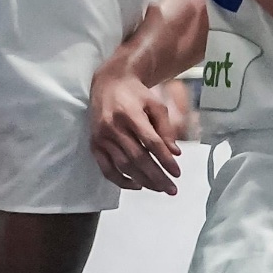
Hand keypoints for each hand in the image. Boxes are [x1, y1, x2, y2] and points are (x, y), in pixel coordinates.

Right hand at [89, 57, 182, 193]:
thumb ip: (165, 128)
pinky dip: (120, 181)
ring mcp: (102, 137)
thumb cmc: (135, 94)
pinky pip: (106, 169)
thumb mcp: (155, 104)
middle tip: (171, 189)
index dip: (165, 159)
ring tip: (158, 188)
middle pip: (138, 157)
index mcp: (130, 113)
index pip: (150, 142)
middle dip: (156, 176)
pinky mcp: (94, 144)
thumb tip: (175, 153)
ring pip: (123, 165)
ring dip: (142, 180)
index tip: (177, 173)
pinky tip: (136, 185)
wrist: (109, 83)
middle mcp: (113, 126)